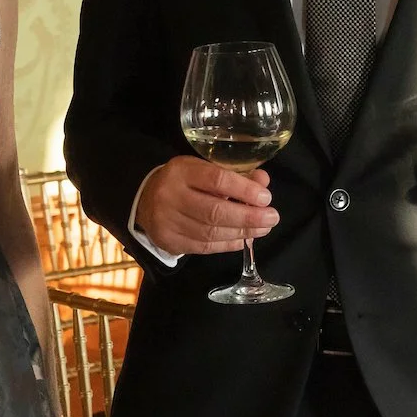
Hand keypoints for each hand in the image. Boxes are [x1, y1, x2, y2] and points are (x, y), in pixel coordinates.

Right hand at [135, 156, 278, 254]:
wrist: (145, 199)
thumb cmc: (183, 181)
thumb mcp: (204, 169)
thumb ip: (234, 176)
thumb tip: (263, 183)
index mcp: (181, 171)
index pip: (216, 180)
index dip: (244, 190)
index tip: (266, 198)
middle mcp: (170, 196)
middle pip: (214, 211)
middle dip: (248, 217)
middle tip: (272, 218)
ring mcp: (167, 221)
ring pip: (210, 232)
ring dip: (241, 232)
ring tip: (262, 229)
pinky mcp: (168, 241)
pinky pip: (203, 247)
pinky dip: (227, 244)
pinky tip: (243, 240)